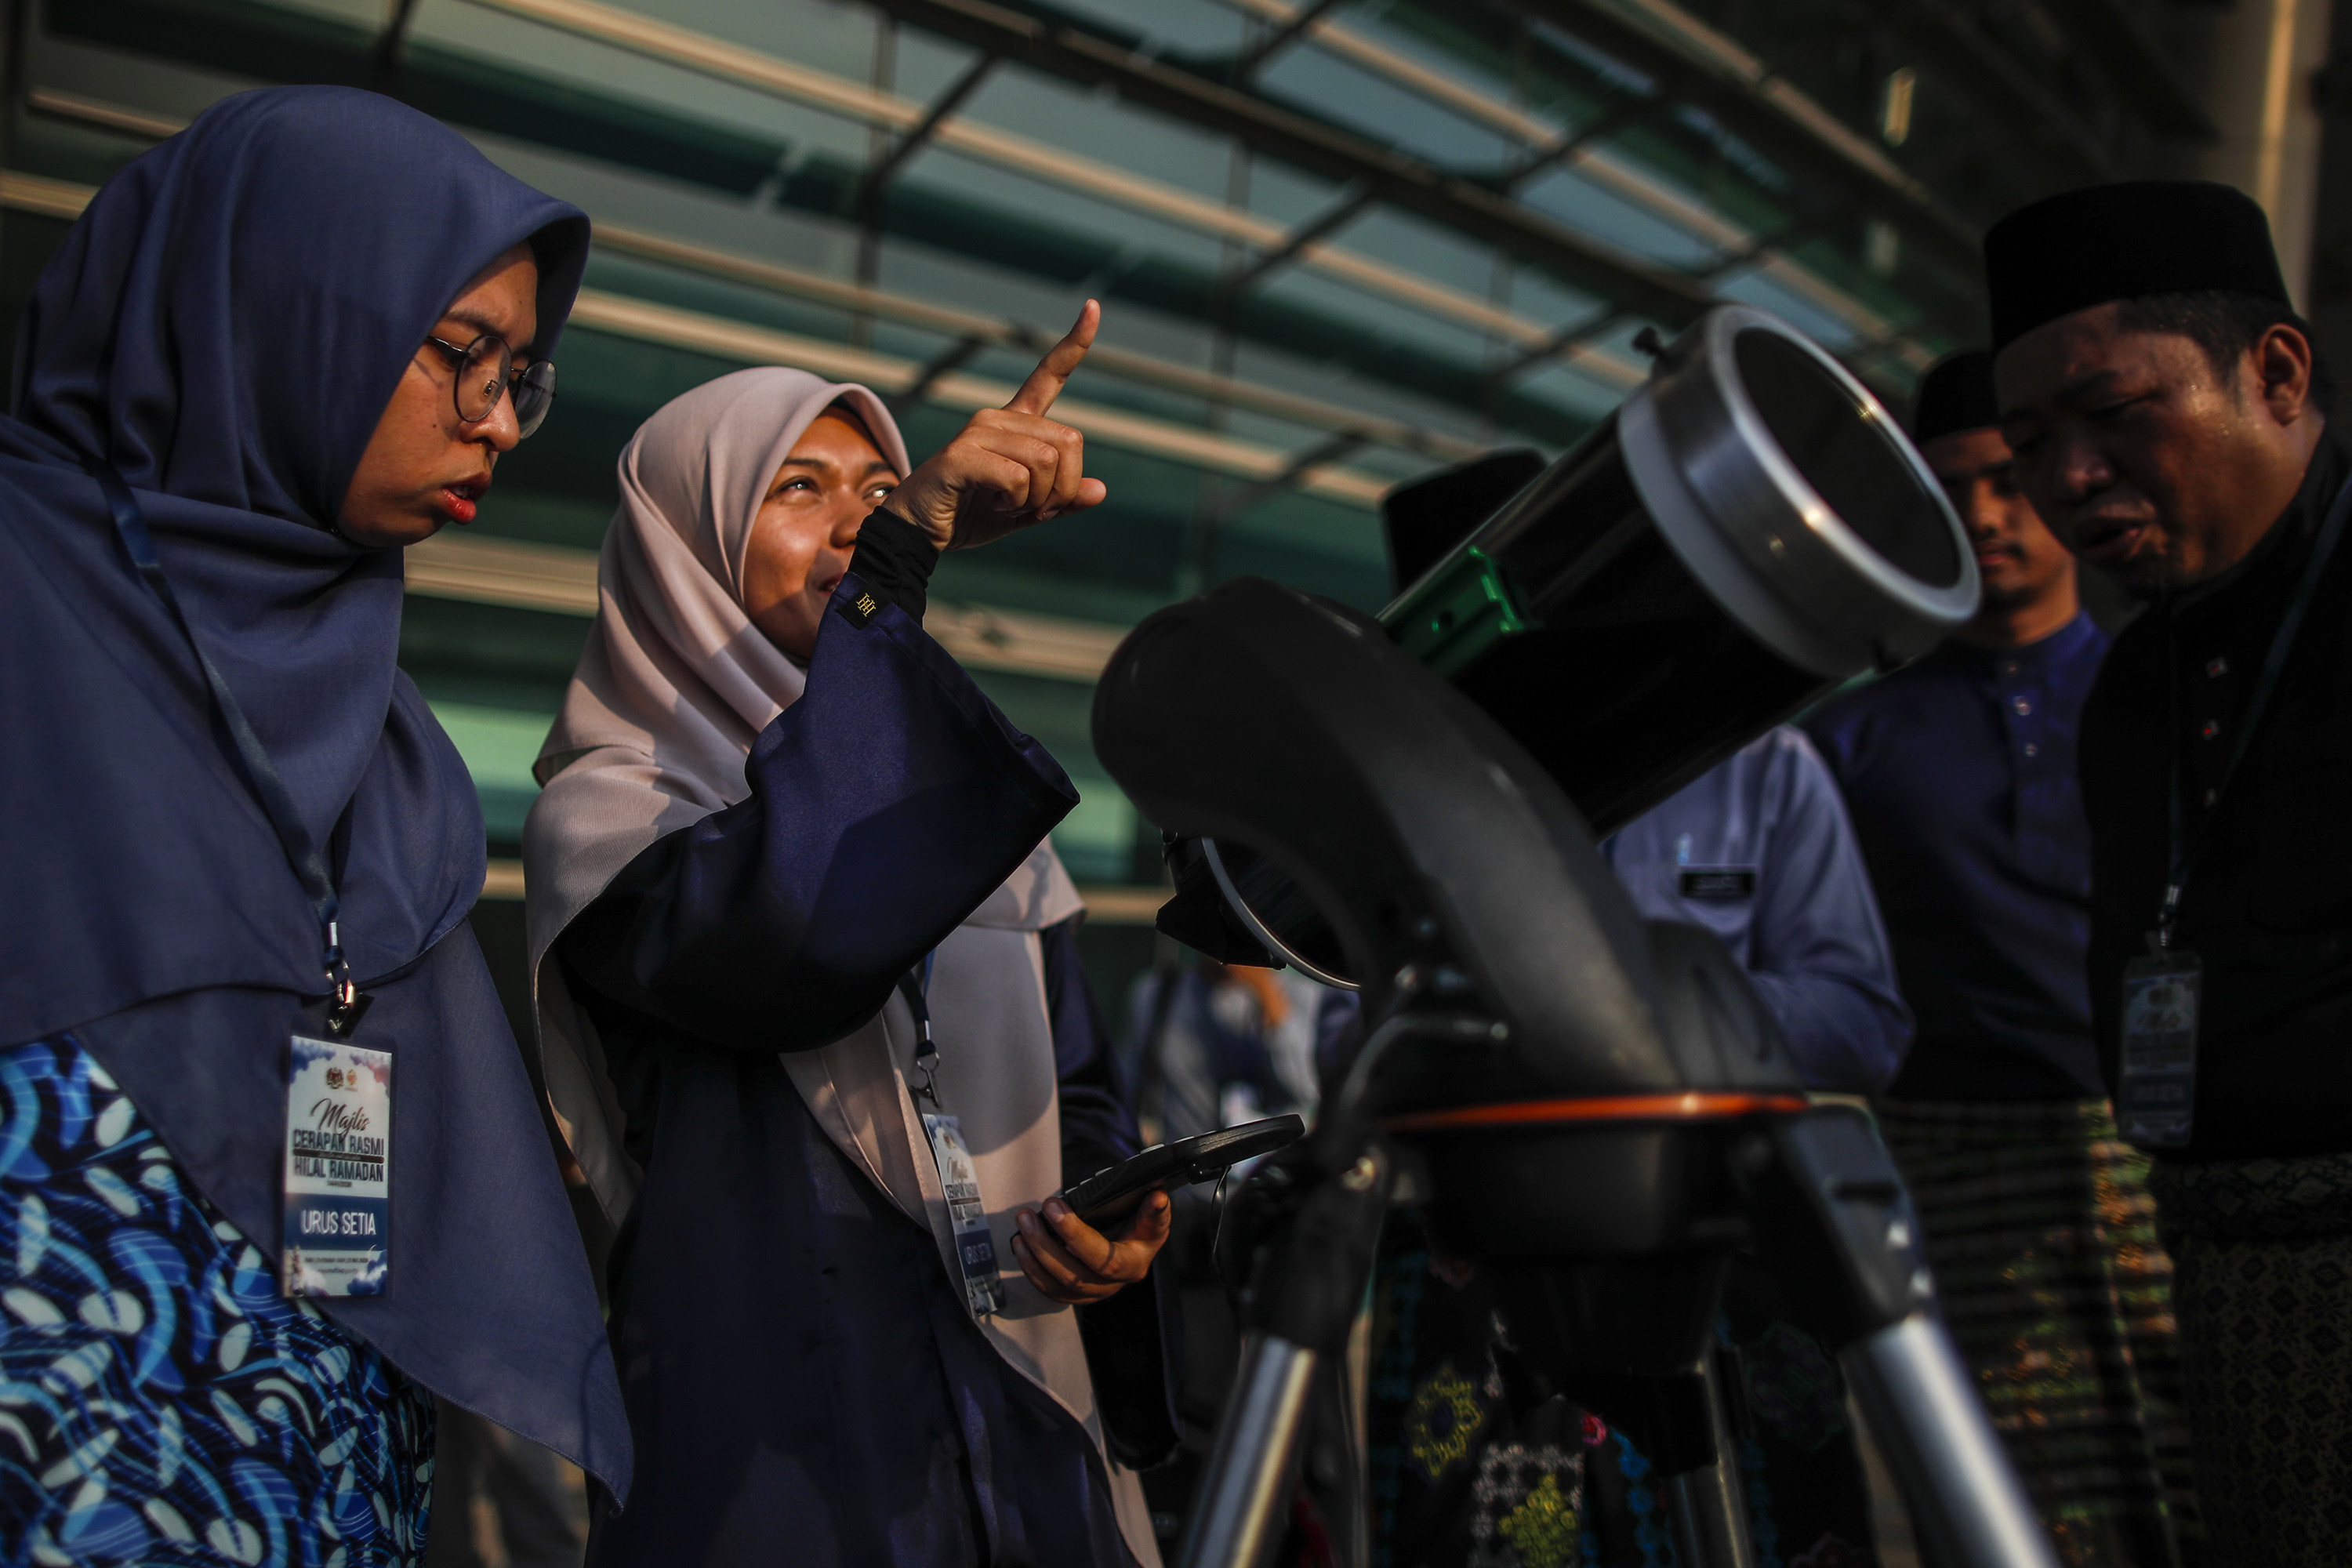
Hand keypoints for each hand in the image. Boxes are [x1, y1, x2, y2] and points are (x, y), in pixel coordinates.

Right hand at [883, 301, 1108, 550]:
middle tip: (1032, 508)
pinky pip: (1017, 478)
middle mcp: (998, 417)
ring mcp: (978, 431)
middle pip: (1069, 441)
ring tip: (1004, 505)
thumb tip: (1100, 490)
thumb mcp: (1026, 511)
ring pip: (1047, 461)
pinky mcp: (961, 453)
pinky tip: (990, 504)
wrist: (918, 532)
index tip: (1094, 306)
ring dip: (1037, 499)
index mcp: (1016, 424)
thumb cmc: (969, 514)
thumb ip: (1061, 501)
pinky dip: (1014, 503)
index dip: (1075, 343)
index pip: (1049, 375)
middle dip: (1062, 489)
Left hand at [1010, 1187, 1170, 1305]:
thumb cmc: (1142, 1232)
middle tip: (1029, 1214)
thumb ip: (1155, 1212)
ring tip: (1022, 1225)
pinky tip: (1021, 1245)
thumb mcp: (1153, 1221)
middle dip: (1045, 1243)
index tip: (1055, 1206)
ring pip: (1057, 1285)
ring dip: (1033, 1256)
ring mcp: (1091, 1294)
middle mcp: (1111, 1286)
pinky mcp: (1074, 1296)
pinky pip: (1049, 1290)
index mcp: (1133, 1266)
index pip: (1104, 1258)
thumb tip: (1158, 1198)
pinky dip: (1031, 1269)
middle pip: (1074, 1275)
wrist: (1134, 1250)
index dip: (1076, 1234)